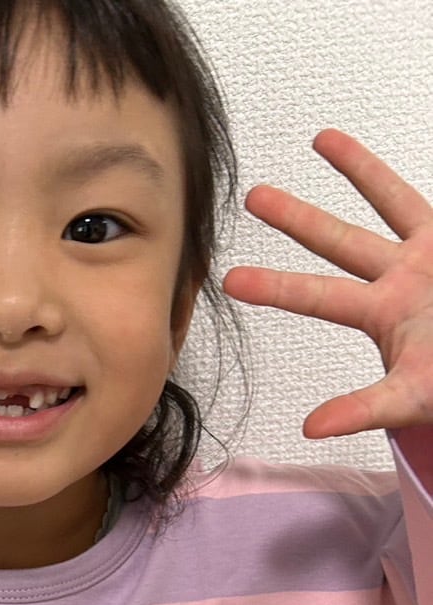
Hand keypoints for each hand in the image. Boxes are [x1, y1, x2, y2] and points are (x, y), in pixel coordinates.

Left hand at [222, 129, 432, 438]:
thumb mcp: (409, 399)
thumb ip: (362, 410)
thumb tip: (310, 428)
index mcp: (381, 314)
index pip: (316, 296)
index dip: (275, 286)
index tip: (230, 278)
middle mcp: (400, 277)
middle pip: (339, 241)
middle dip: (297, 219)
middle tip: (252, 196)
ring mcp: (431, 253)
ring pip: (387, 201)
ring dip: (356, 170)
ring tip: (320, 138)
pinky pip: (423, 201)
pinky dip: (405, 176)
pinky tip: (359, 146)